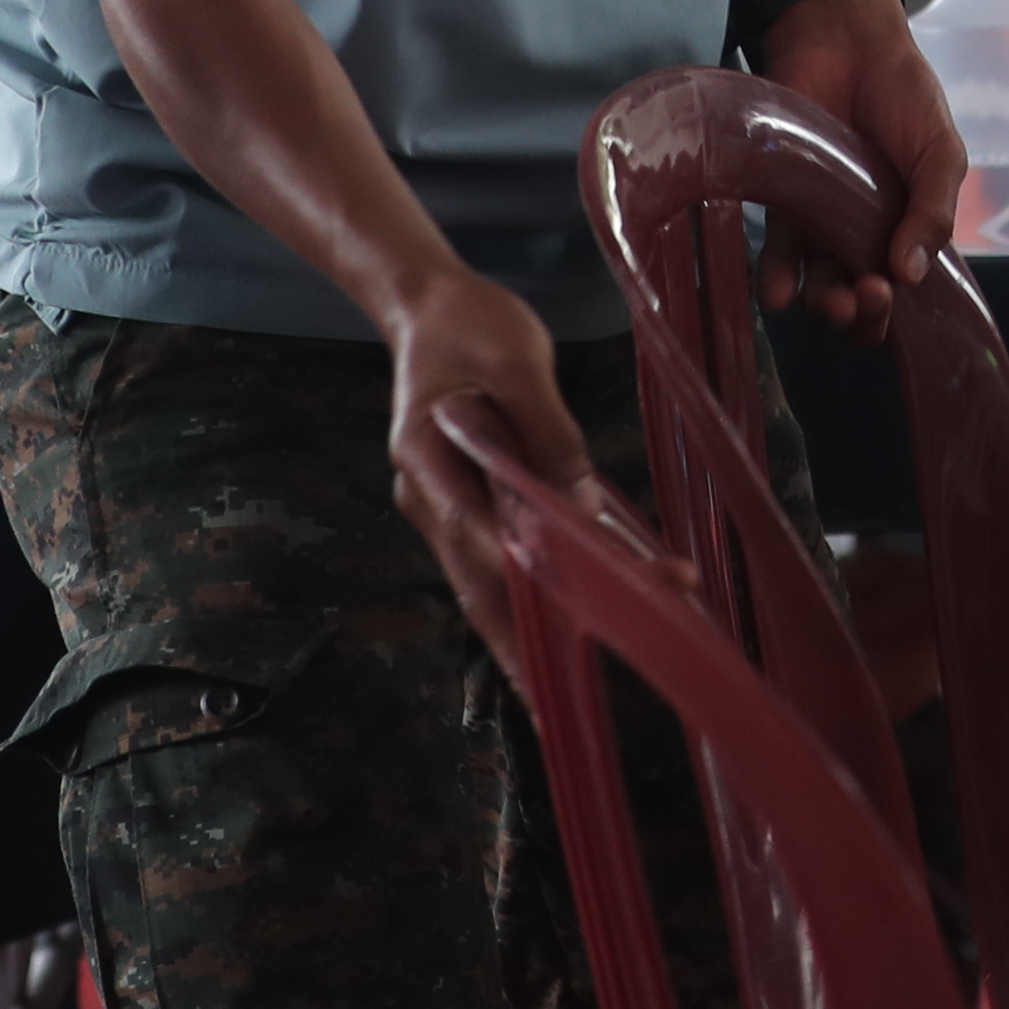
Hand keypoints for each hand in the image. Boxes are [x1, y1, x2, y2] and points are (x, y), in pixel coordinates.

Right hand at [381, 270, 619, 682]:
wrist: (430, 307)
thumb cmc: (473, 326)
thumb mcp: (519, 363)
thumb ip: (548, 434)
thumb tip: (576, 504)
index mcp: (427, 457)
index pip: (480, 532)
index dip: (529, 576)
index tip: (573, 613)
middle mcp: (428, 497)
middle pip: (479, 582)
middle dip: (528, 638)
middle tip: (557, 702)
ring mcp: (444, 509)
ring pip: (490, 584)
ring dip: (540, 626)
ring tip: (577, 679)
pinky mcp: (469, 508)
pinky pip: (503, 562)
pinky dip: (540, 592)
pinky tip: (582, 620)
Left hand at [753, 0, 960, 336]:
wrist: (847, 42)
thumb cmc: (905, 94)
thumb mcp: (941, 152)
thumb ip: (934, 211)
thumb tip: (912, 273)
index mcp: (908, 232)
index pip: (903, 300)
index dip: (895, 315)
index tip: (890, 291)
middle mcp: (863, 238)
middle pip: (856, 306)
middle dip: (859, 317)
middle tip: (861, 294)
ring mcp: (821, 224)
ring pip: (816, 288)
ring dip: (821, 305)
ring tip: (827, 296)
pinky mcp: (784, 204)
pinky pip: (776, 254)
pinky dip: (776, 279)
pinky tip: (781, 290)